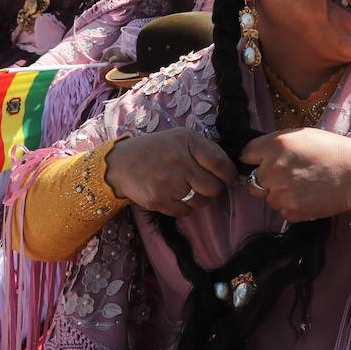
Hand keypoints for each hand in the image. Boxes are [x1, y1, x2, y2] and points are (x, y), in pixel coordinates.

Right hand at [104, 129, 238, 216]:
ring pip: (201, 202)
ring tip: (185, 188)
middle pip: (214, 188)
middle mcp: (180, 161)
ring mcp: (169, 182)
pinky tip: (174, 195)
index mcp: (188, 141)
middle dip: (213, 189)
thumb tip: (230, 170)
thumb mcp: (180, 138)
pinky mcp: (159, 200)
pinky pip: (185, 211)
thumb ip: (205, 150)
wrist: (121, 163)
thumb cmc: (155, 150)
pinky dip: (183, 207)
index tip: (228, 178)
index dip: (229, 175)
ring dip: (198, 198)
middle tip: (203, 185)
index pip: (221, 164)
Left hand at [240, 128, 350, 222]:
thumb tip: (256, 155)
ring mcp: (281, 192)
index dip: (255, 158)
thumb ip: (276, 143)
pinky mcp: (291, 210)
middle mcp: (273, 168)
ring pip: (268, 198)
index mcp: (275, 145)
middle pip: (254, 180)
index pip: (246, 154)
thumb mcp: (302, 135)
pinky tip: (309, 196)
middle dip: (268, 179)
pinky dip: (292, 207)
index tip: (263, 161)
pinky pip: (282, 211)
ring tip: (304, 185)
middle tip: (291, 175)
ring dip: (280, 195)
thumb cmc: (332, 150)